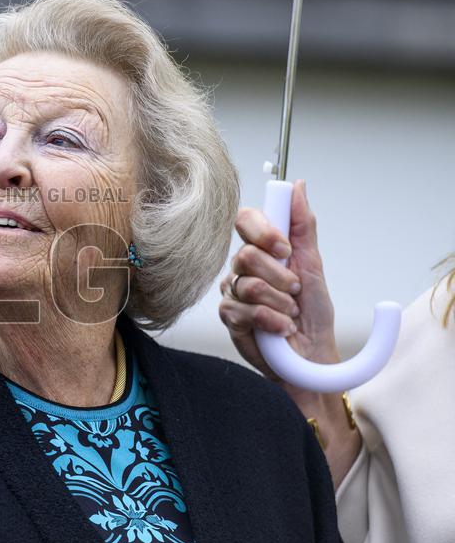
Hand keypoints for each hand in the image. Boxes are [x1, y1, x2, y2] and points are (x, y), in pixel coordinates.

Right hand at [219, 180, 339, 400]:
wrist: (312, 356)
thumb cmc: (312, 313)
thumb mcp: (313, 265)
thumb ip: (302, 226)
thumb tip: (297, 186)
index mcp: (262, 251)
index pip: (245, 220)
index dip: (262, 231)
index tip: (285, 248)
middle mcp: (242, 269)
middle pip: (246, 255)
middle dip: (280, 275)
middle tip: (295, 290)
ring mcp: (233, 293)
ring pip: (246, 284)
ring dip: (280, 302)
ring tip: (291, 314)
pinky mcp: (230, 319)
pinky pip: (242, 310)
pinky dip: (271, 320)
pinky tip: (281, 328)